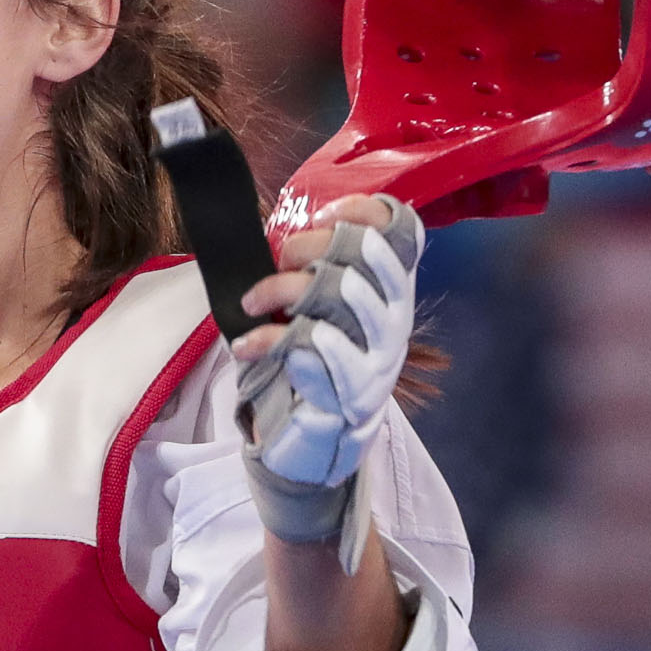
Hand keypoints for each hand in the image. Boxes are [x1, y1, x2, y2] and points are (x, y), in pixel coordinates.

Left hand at [231, 194, 422, 491]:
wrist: (321, 440)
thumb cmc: (315, 362)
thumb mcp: (322, 307)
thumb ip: (320, 266)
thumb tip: (279, 224)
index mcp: (392, 290)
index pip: (402, 231)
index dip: (363, 210)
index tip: (320, 214)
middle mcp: (394, 318)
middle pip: (362, 252)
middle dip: (309, 246)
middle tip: (277, 261)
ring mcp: (378, 355)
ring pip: (340, 290)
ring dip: (282, 288)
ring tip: (252, 303)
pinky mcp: (352, 391)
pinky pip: (314, 346)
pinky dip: (272, 341)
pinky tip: (248, 346)